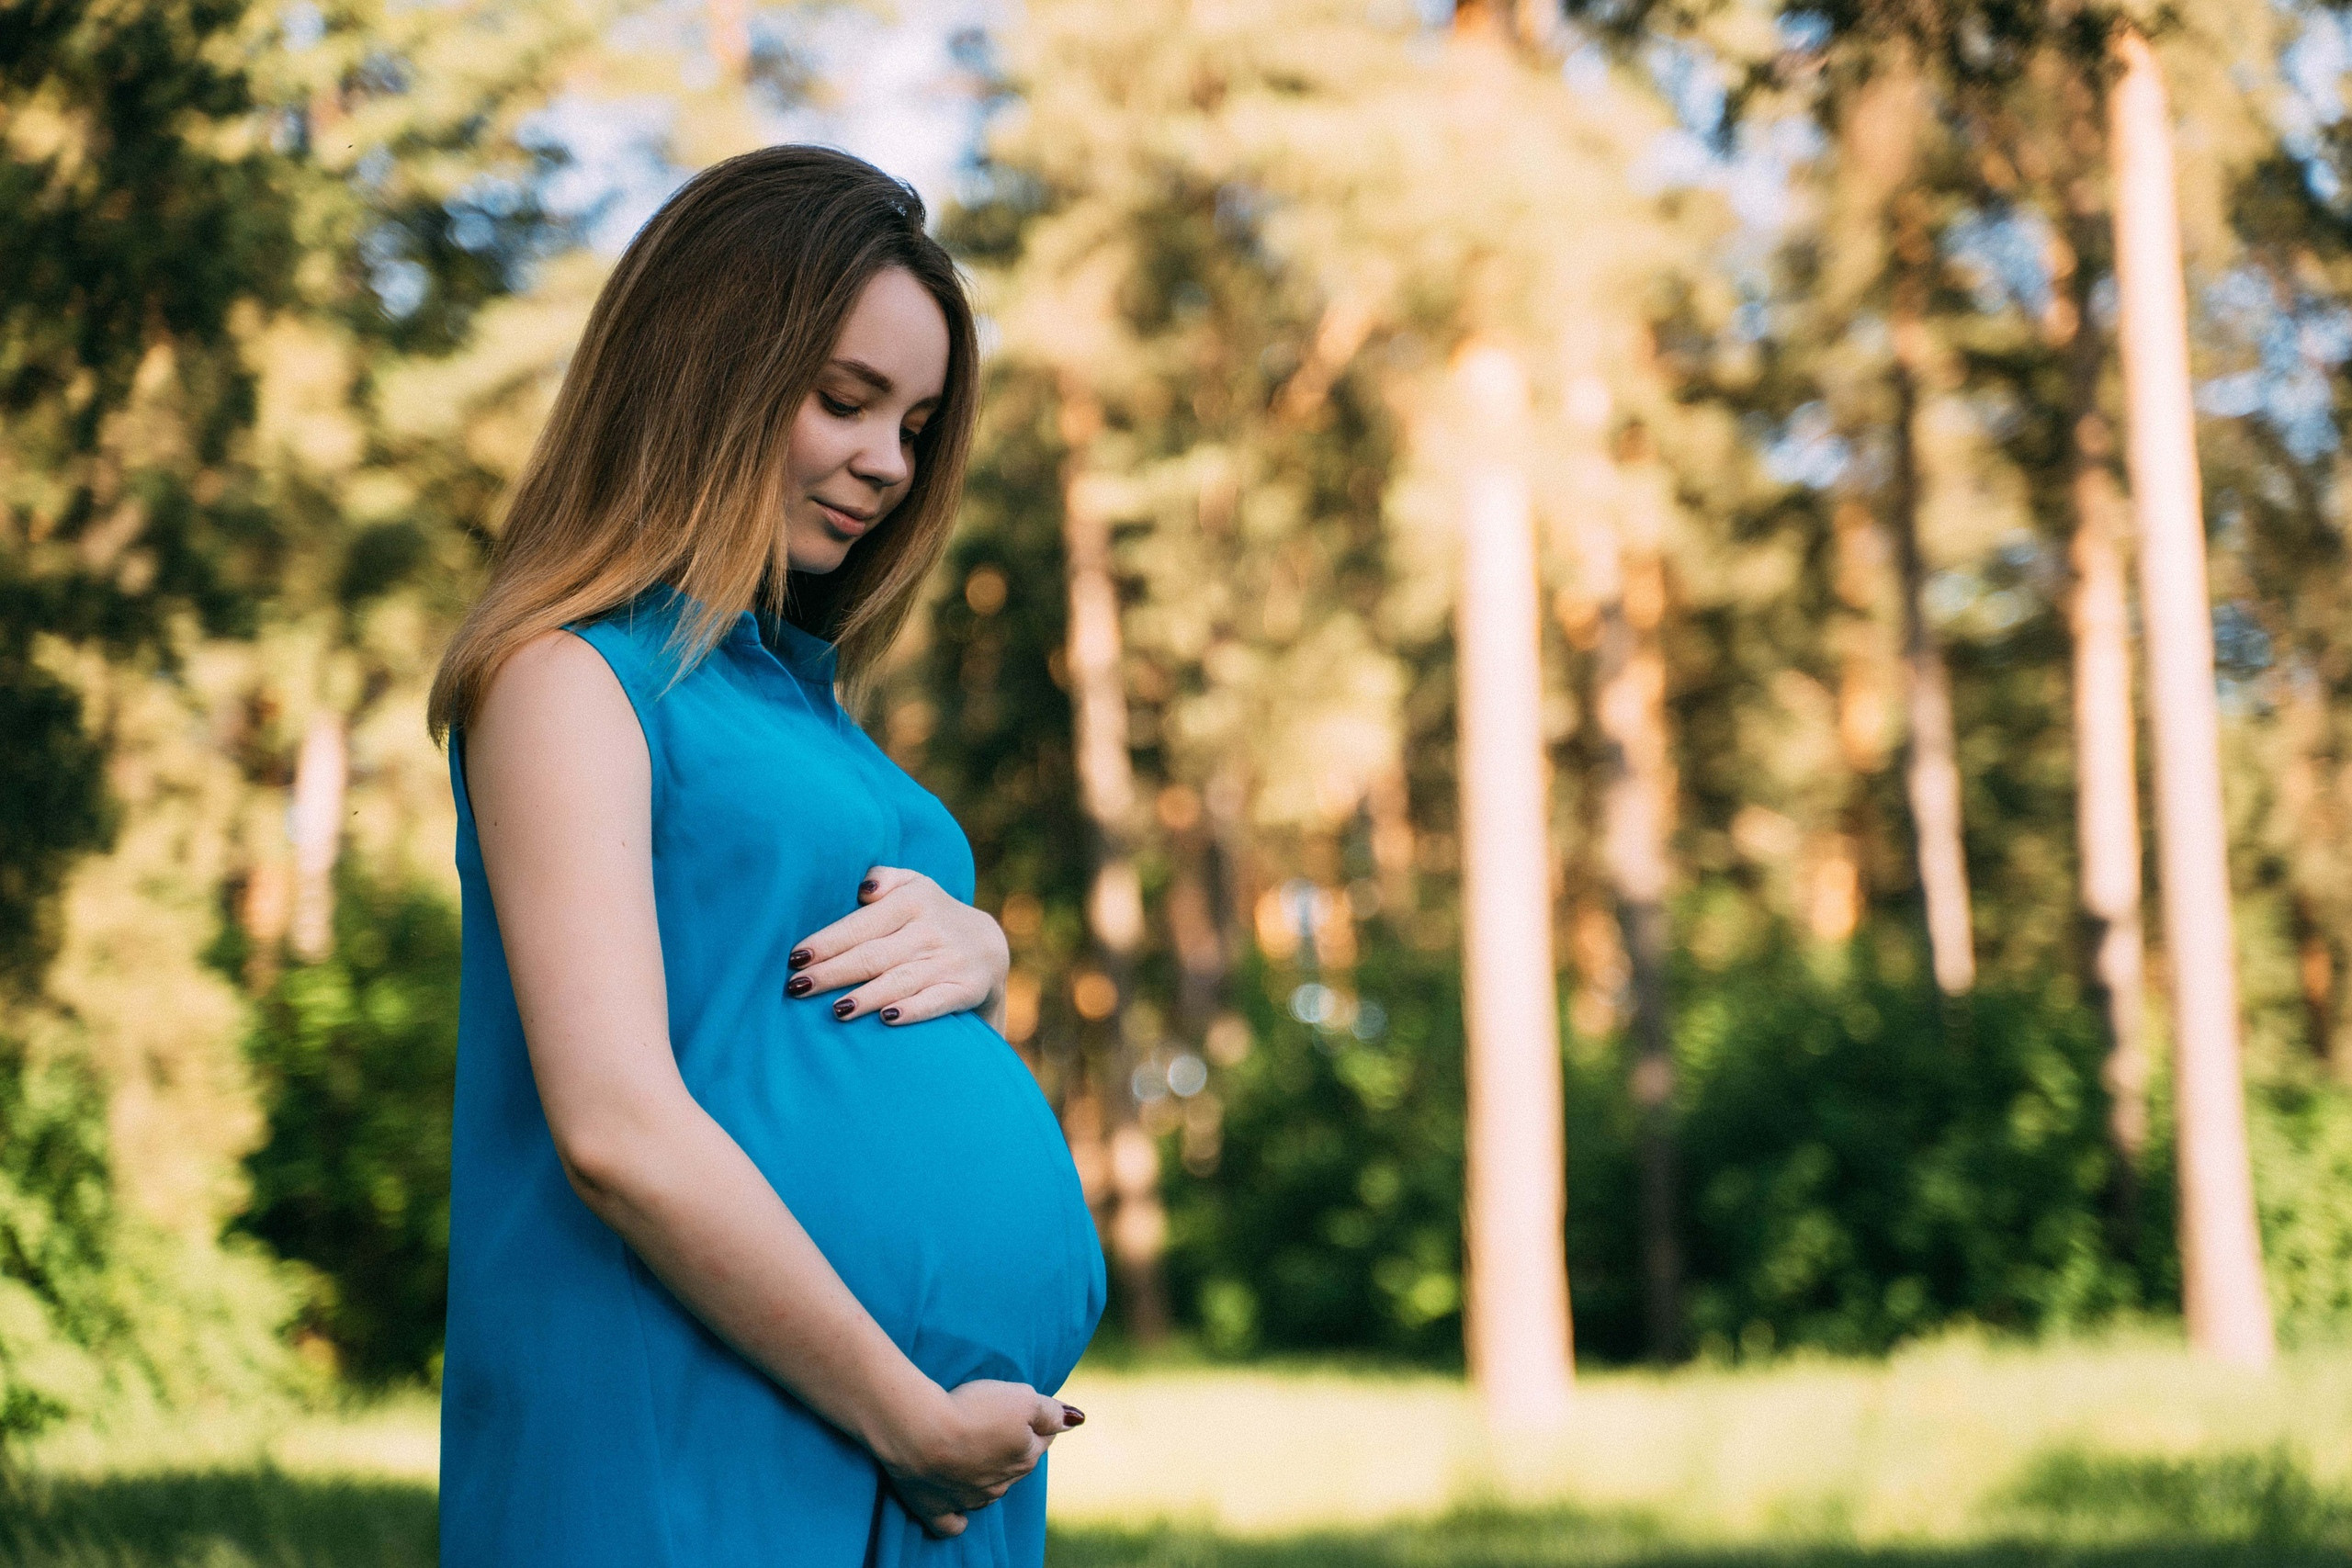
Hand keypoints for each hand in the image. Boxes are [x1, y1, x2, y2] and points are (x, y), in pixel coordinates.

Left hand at [786, 867, 1010, 1029]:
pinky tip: (888, 1019)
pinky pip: (937, 1001)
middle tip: (798, 987)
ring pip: (901, 980)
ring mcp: (950, 961)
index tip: (795, 958)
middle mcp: (932, 930)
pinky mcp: (966, 989)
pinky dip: (914, 1010)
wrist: (989, 947)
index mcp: (914, 900)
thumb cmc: (929, 917)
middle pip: (873, 955)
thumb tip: (862, 889)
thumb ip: (884, 878)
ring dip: (867, 996)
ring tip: (836, 1010)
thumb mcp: (914, 886)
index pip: (861, 924)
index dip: (827, 942)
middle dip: (833, 972)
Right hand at [869, 1379, 1081, 1536]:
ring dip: (987, 1477)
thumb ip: (1050, 1411)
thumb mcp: (1021, 1398)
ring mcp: (969, 1499)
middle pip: (1016, 1465)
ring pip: (988, 1493)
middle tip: (999, 1428)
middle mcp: (1001, 1484)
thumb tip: (1075, 1421)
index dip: (1038, 1423)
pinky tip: (959, 1512)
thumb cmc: (973, 1410)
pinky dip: (957, 1519)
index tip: (1029, 1411)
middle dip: (1013, 1450)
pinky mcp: (937, 1509)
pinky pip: (952, 1524)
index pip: (1042, 1439)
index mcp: (1024, 1457)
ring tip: (977, 1457)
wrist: (922, 1434)